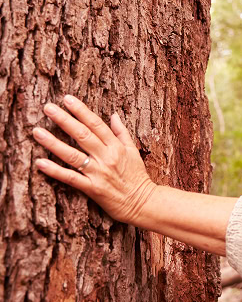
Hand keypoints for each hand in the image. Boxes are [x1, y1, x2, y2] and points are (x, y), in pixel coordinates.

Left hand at [33, 95, 155, 223]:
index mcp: (117, 147)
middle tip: (48, 107)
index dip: (81, 111)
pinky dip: (55, 171)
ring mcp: (99, 173)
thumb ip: (122, 133)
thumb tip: (114, 115)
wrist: (143, 203)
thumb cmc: (138, 177)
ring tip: (37, 131)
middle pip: (83, 135)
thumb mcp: (134, 151)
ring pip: (73, 155)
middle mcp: (107, 157)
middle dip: (65, 120)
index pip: (97, 124)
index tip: (67, 99)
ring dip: (54, 143)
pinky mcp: (92, 189)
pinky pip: (71, 178)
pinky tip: (40, 162)